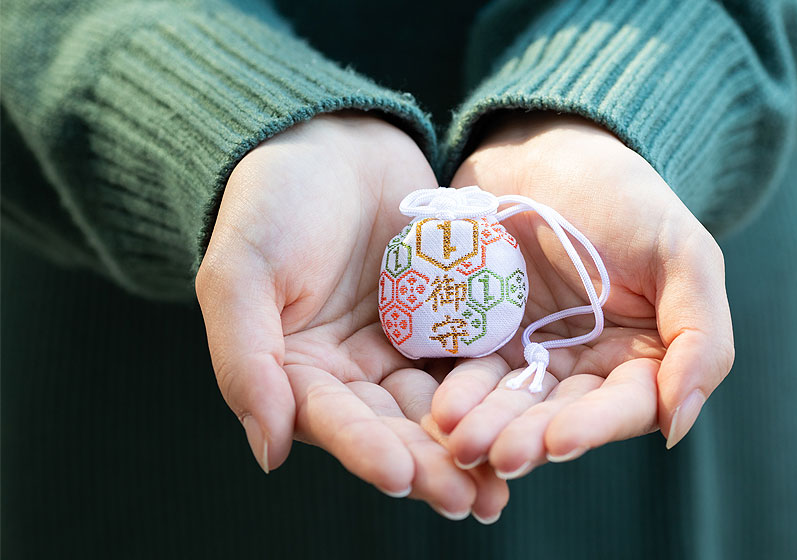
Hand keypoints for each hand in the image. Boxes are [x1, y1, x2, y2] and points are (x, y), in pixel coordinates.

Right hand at [196, 112, 507, 520]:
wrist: (332, 139)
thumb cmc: (273, 199)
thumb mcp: (241, 271)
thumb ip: (245, 360)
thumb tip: (268, 452)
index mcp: (297, 369)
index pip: (333, 421)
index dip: (367, 451)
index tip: (404, 478)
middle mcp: (351, 369)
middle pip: (393, 426)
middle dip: (430, 464)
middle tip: (471, 501)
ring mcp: (400, 344)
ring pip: (437, 405)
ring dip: (470, 444)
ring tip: (504, 484)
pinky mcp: (443, 317)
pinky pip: (470, 357)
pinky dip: (495, 390)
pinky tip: (527, 418)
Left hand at [431, 113, 733, 477]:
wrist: (544, 149)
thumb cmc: (622, 194)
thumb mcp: (681, 251)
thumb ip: (700, 335)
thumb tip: (678, 424)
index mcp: (643, 356)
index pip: (625, 405)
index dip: (594, 427)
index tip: (558, 443)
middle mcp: (586, 367)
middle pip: (560, 414)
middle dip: (527, 436)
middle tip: (493, 453)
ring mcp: (530, 355)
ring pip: (510, 402)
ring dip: (486, 424)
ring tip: (457, 438)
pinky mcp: (482, 338)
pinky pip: (469, 370)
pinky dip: (456, 390)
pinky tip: (437, 406)